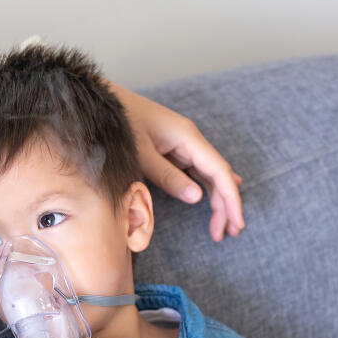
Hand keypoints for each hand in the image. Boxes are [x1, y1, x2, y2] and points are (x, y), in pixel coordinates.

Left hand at [108, 80, 245, 241]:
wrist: (101, 104)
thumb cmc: (119, 125)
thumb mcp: (141, 156)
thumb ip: (169, 177)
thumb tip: (197, 198)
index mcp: (187, 137)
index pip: (220, 171)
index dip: (231, 199)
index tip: (236, 223)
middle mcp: (191, 139)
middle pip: (219, 175)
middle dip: (226, 205)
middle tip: (227, 234)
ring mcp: (183, 143)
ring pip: (209, 175)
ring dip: (216, 200)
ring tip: (219, 227)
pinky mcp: (174, 148)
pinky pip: (196, 171)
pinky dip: (205, 189)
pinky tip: (213, 201)